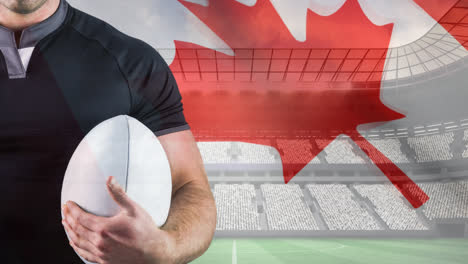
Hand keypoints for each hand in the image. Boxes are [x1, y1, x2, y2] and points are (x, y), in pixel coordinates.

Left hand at [62, 176, 176, 263]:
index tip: (68, 203)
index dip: (73, 210)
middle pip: (77, 229)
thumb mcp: (133, 209)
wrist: (153, 252)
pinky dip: (77, 247)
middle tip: (65, 210)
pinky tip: (74, 243)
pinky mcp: (104, 261)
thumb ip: (119, 194)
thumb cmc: (145, 229)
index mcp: (104, 228)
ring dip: (70, 232)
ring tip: (66, 224)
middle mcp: (99, 242)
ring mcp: (101, 253)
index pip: (81, 218)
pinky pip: (85, 254)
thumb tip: (109, 179)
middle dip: (69, 219)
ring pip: (78, 242)